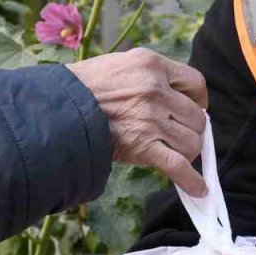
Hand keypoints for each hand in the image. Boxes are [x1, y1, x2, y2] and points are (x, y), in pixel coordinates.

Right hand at [68, 48, 208, 196]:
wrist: (56, 108)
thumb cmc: (84, 88)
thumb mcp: (120, 65)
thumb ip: (150, 76)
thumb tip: (177, 97)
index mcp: (151, 64)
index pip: (195, 84)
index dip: (199, 100)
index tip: (193, 109)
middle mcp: (155, 88)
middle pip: (196, 117)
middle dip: (191, 130)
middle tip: (178, 136)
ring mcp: (149, 118)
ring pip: (191, 142)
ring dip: (187, 152)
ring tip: (175, 154)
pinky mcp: (142, 146)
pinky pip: (178, 166)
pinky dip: (191, 180)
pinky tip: (199, 190)